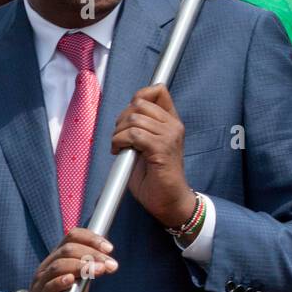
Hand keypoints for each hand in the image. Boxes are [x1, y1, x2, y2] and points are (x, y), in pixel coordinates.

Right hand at [0, 228, 117, 291]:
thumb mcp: (77, 282)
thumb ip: (88, 271)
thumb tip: (108, 260)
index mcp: (57, 257)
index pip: (72, 236)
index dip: (92, 239)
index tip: (109, 249)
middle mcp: (48, 266)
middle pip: (68, 249)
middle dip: (93, 254)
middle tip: (111, 264)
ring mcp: (42, 282)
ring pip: (58, 265)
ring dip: (82, 266)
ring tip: (99, 270)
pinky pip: (48, 287)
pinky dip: (61, 281)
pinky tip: (72, 280)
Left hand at [111, 84, 195, 229]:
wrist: (169, 201)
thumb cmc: (155, 176)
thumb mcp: (147, 145)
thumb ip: (141, 127)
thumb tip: (125, 114)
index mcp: (171, 122)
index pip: (158, 90)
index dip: (139, 96)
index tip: (128, 116)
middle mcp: (173, 126)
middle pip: (140, 103)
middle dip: (122, 118)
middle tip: (119, 137)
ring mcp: (169, 136)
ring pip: (133, 119)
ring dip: (118, 133)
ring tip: (119, 146)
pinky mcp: (161, 149)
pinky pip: (134, 134)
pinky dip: (120, 141)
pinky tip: (119, 151)